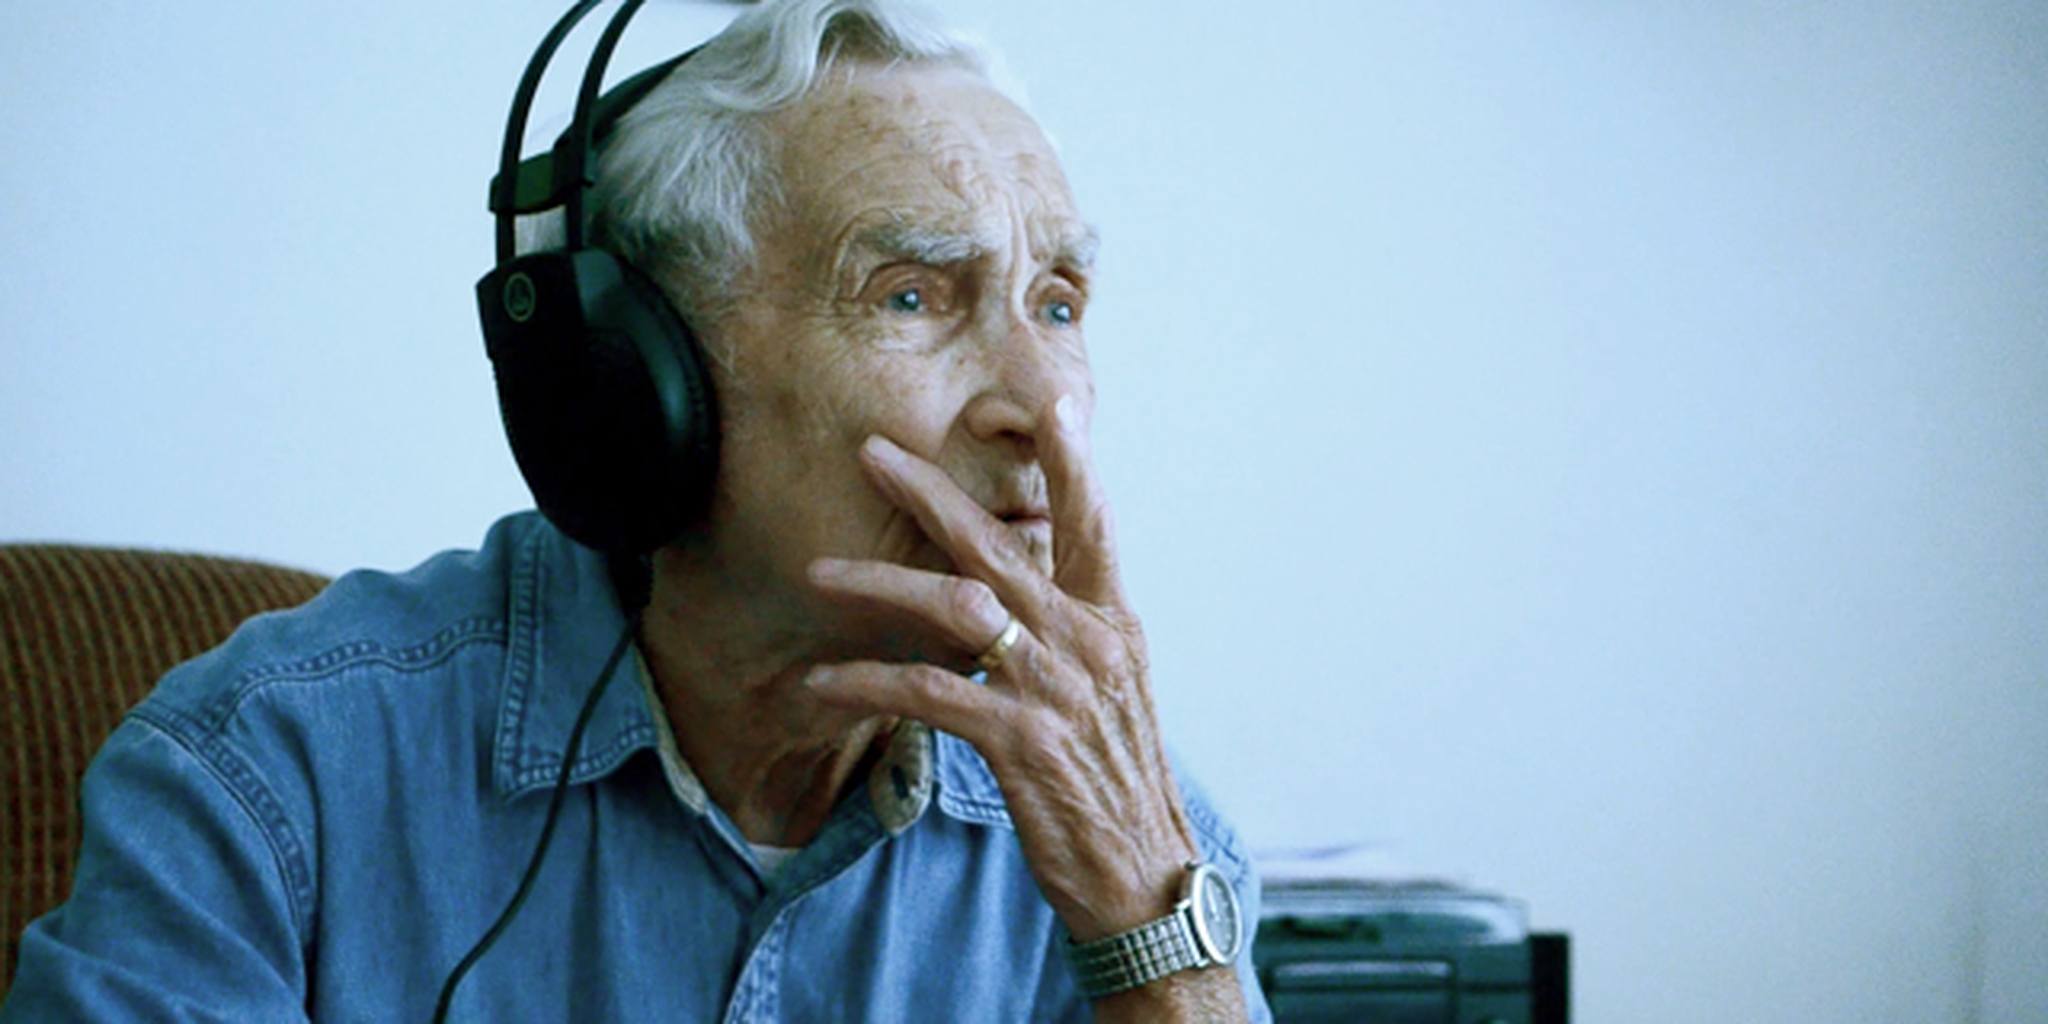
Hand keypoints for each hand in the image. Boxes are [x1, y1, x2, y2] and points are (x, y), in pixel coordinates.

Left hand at [802, 395, 1198, 940]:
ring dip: (879, 581)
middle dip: (931, 492)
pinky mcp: (1020, 741)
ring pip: (954, 605)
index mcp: (1113, 626)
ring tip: (818, 571)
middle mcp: (1088, 644)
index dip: (1072, 462)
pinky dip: (869, 682)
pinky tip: (824, 683)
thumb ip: (1073, 639)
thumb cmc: (1116, 788)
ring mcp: (1055, 690)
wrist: (1144, 878)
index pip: (1095, 525)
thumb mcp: (1111, 697)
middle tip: (874, 453)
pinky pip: (929, 693)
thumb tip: (1025, 598)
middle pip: (1000, 544)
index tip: (1049, 401)